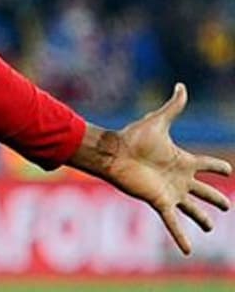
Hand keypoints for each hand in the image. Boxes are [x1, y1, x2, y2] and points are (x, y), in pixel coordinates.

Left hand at [68, 83, 231, 254]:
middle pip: (204, 191)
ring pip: (193, 209)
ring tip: (211, 227)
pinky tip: (188, 251)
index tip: (228, 170)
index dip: (218, 167)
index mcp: (182, 160)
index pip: (207, 165)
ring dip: (202, 219)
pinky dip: (181, 237)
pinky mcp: (160, 202)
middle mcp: (179, 179)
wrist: (114, 153)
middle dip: (216, 198)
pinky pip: (173, 223)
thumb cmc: (134, 137)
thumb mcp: (158, 121)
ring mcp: (170, 192)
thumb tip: (181, 85)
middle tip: (227, 205)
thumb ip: (173, 106)